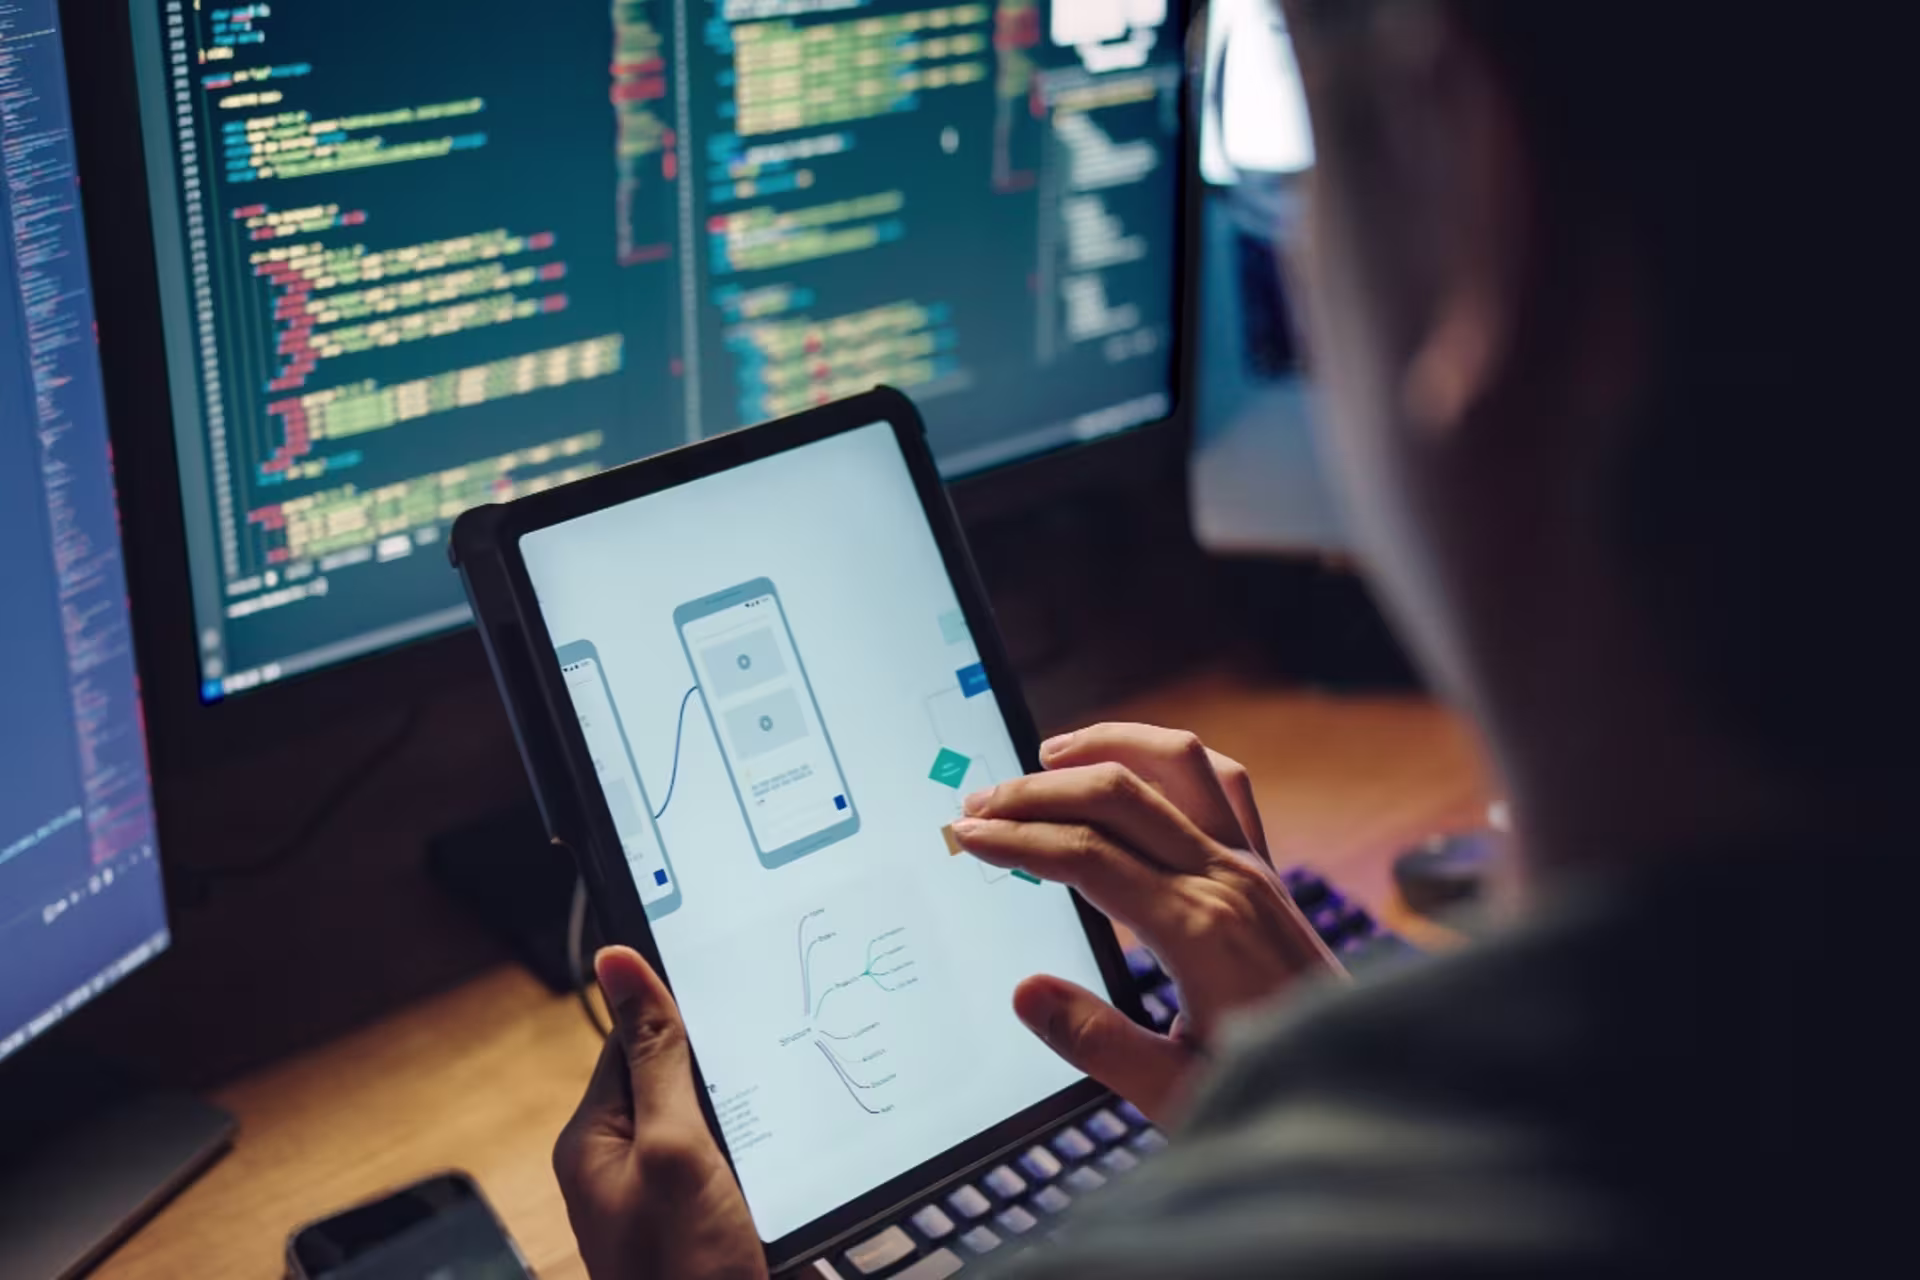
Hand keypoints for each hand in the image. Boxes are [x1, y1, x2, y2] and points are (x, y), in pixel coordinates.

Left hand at [554, 947, 767, 1279]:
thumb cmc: (687, 1276)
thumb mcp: (674, 1150)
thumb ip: (656, 1055)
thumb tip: (617, 960)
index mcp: (594, 1141)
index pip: (630, 1040)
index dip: (679, 1012)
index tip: (733, 981)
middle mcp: (628, 1166)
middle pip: (680, 1076)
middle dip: (729, 1062)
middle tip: (780, 1040)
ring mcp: (675, 1199)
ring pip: (722, 1117)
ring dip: (759, 1106)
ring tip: (799, 1091)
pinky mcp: (719, 1221)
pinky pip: (747, 1161)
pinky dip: (777, 1148)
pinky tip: (809, 1143)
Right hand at [951, 723, 1342, 1121]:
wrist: (1363, 1085)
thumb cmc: (1270, 1089)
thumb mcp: (1174, 1093)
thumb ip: (1098, 1043)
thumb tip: (1026, 993)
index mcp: (1198, 929)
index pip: (1086, 855)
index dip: (1017, 840)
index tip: (967, 835)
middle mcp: (1228, 879)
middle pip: (1119, 792)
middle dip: (1038, 789)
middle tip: (979, 801)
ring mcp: (1253, 864)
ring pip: (1177, 762)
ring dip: (1108, 744)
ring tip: (1047, 755)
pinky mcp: (1267, 868)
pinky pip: (1221, 782)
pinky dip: (1169, 759)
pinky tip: (1133, 768)